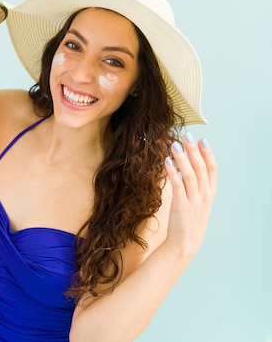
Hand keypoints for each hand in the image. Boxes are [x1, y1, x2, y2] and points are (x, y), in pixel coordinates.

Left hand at [164, 133, 217, 257]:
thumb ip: (196, 188)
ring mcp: (194, 201)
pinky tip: (167, 162)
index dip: (208, 153)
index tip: (202, 140)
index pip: (213, 169)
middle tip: (187, 135)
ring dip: (182, 158)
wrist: (185, 244)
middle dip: (194, 150)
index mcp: (210, 194)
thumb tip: (188, 169)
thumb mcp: (198, 203)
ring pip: (190, 175)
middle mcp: (204, 195)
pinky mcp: (181, 206)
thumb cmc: (189, 223)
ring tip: (174, 144)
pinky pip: (177, 186)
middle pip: (201, 168)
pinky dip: (172, 172)